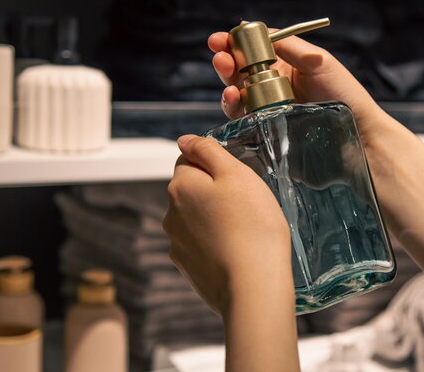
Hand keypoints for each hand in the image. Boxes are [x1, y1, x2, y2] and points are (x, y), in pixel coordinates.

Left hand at [163, 135, 292, 316]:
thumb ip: (207, 151)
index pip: (190, 161)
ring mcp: (177, 244)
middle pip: (192, 191)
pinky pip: (201, 245)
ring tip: (243, 231)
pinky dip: (215, 244)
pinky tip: (236, 251)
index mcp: (181, 186)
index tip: (238, 181)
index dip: (216, 167)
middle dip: (214, 193)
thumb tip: (184, 140)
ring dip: (214, 219)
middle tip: (246, 205)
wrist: (253, 285)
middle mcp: (170, 214)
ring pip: (196, 219)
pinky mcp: (187, 268)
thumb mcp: (237, 174)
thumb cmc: (252, 225)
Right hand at [208, 29, 389, 143]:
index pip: (252, 50)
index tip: (219, 39)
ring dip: (226, 82)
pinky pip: (242, 116)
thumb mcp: (319, 62)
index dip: (233, 43)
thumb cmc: (344, 93)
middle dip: (225, 60)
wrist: (357, 131)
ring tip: (229, 77)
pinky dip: (232, 104)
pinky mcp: (266, 128)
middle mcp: (272, 85)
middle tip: (221, 56)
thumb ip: (289, 46)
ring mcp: (267, 107)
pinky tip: (235, 96)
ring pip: (236, 92)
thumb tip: (254, 28)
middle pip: (238, 70)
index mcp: (284, 65)